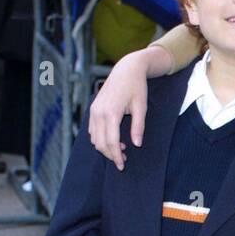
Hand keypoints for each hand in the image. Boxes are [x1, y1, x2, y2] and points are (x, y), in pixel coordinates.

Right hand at [88, 45, 172, 165]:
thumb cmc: (136, 87)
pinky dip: (100, 139)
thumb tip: (137, 145)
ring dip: (105, 147)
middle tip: (123, 160)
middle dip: (111, 155)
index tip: (122, 166)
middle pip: (100, 143)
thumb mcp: (142, 107)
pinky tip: (113, 139)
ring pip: (94, 138)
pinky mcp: (92, 109)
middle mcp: (99, 112)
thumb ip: (138, 127)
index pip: (111, 142)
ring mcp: (93, 110)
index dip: (116, 157)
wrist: (126, 69)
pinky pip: (92, 130)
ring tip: (121, 149)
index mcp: (111, 112)